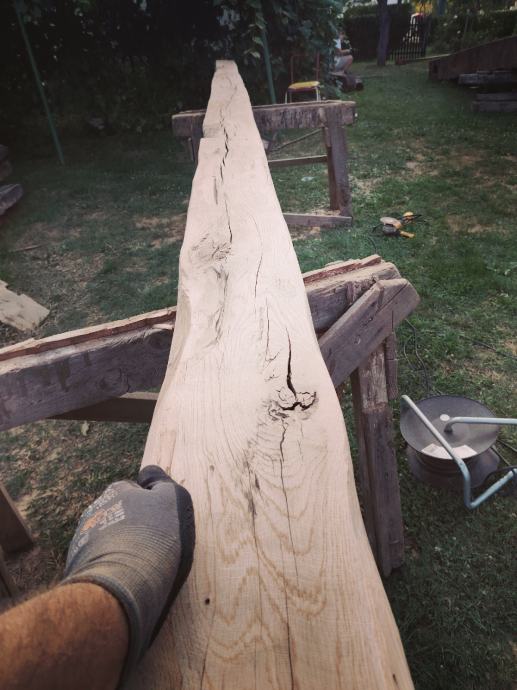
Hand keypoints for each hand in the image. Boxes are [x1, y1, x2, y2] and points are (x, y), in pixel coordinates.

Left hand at [62, 466, 194, 679]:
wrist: (123, 582)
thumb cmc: (154, 536)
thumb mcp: (173, 499)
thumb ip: (161, 483)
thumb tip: (148, 475)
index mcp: (118, 490)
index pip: (132, 490)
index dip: (147, 504)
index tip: (159, 521)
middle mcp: (96, 509)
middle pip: (116, 512)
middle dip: (128, 523)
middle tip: (149, 543)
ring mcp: (82, 537)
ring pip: (104, 537)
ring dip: (116, 545)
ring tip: (136, 564)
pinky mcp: (76, 564)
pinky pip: (95, 561)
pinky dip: (107, 566)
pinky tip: (121, 577)